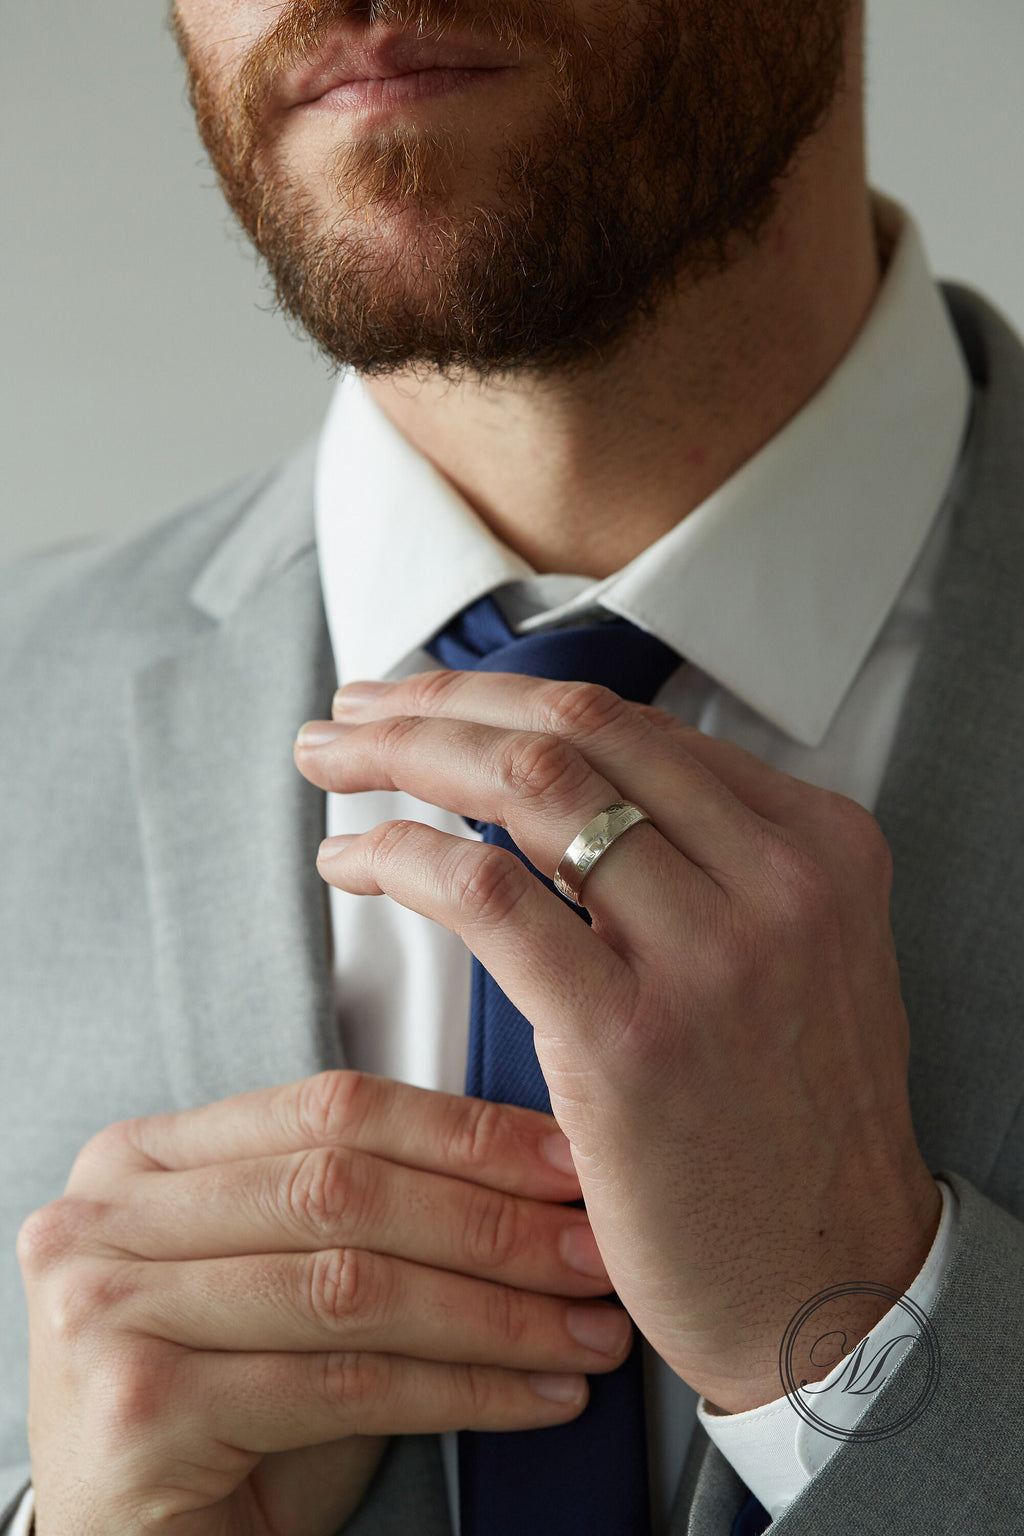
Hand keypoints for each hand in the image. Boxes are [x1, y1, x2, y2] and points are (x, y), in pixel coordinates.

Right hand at [17, 1072, 629, 1535]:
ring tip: (582, 1327)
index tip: (559, 1158)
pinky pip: (346, 1383)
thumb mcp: (273, 1284)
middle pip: (345, 1188)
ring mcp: (107, 1309)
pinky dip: (461, 1390)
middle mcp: (105, 1219)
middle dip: (493, 1219)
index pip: (329, 1108)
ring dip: (497, 1311)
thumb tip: (521, 1176)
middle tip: (590, 1247)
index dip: (461, 1130)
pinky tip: (530, 1395)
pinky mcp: (140, 1407)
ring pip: (354, 1284)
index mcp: (140, 1161)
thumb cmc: (212, 1418)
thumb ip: (348, 1213)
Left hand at [295, 669, 943, 1412]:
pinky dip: (400, 856)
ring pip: (527, 788)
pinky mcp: (631, 1040)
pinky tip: (353, 860)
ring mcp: (713, 956)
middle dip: (440, 701)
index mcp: (820, 845)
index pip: (633, 723)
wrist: (829, 1289)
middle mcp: (780, 881)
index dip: (506, 697)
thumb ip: (711, 862)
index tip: (429, 700)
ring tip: (331, 758)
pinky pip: (488, 893)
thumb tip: (563, 785)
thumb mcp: (794, 959)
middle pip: (574, 730)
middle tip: (356, 705)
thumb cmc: (787, 1129)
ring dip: (402, 754)